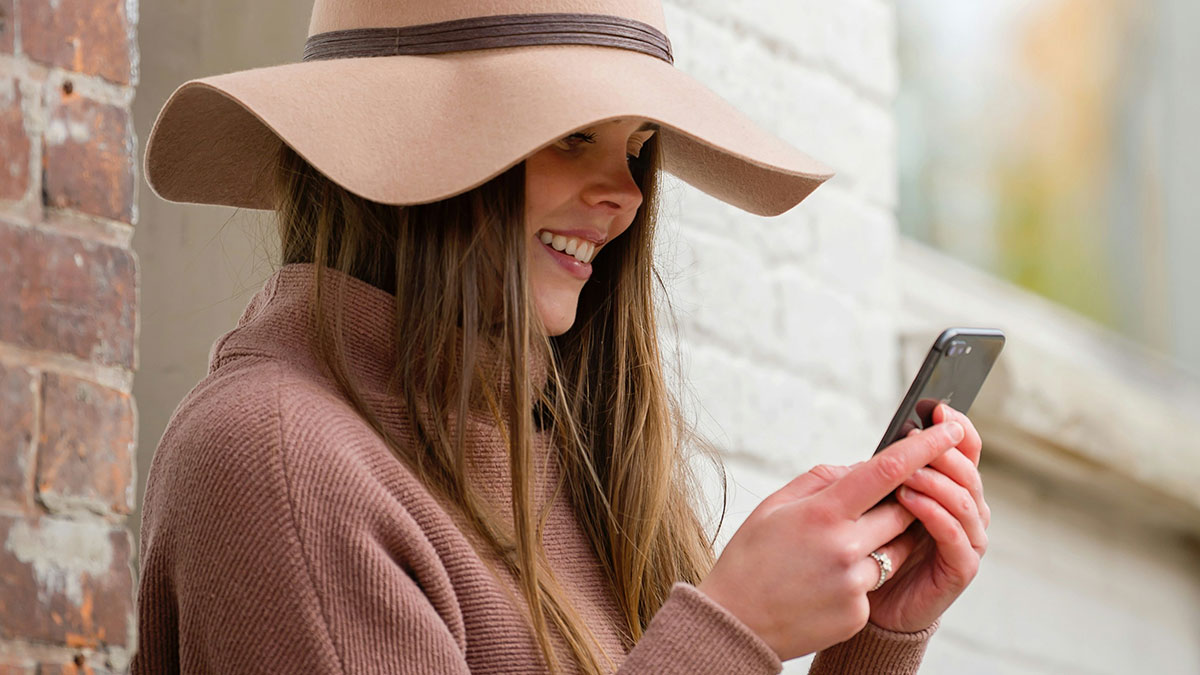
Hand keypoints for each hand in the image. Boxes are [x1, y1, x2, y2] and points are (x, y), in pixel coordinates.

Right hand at [697, 418, 965, 660]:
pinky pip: (876, 583)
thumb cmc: (750, 558)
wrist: (735, 623)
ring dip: (881, 542)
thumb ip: (821, 481)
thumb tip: (862, 469)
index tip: (950, 429)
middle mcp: (844, 547)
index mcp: (822, 513)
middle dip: (903, 501)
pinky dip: (860, 577)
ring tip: (837, 550)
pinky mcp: (858, 613)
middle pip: (903, 511)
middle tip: (880, 502)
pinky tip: (824, 582)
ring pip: (895, 550)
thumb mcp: (774, 506)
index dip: (925, 447)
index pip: (887, 471)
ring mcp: (854, 583)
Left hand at [866, 404, 989, 632]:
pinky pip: (956, 536)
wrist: (871, 603)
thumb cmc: (873, 548)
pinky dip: (936, 515)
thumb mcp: (876, 502)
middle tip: (915, 440)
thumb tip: (884, 443)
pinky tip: (910, 502)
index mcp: (951, 489)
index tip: (937, 409)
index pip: (967, 451)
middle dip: (943, 453)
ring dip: (936, 482)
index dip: (956, 429)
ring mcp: (968, 540)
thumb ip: (887, 475)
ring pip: (965, 501)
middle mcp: (967, 511)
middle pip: (969, 472)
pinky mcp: (961, 568)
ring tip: (906, 474)